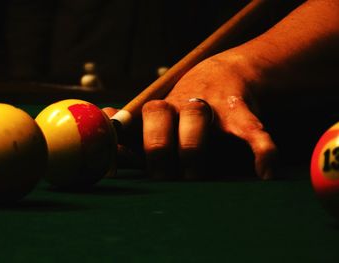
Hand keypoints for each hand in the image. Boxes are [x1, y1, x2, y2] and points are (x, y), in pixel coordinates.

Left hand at [104, 50, 277, 179]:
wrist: (224, 75)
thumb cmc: (185, 110)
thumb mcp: (158, 121)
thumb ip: (130, 136)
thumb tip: (102, 135)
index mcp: (157, 112)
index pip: (131, 125)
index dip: (121, 145)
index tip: (114, 167)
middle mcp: (179, 105)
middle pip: (157, 117)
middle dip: (157, 149)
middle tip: (164, 177)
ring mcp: (210, 107)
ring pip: (195, 118)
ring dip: (192, 148)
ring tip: (195, 174)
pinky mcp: (240, 112)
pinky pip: (253, 131)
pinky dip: (261, 150)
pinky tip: (265, 171)